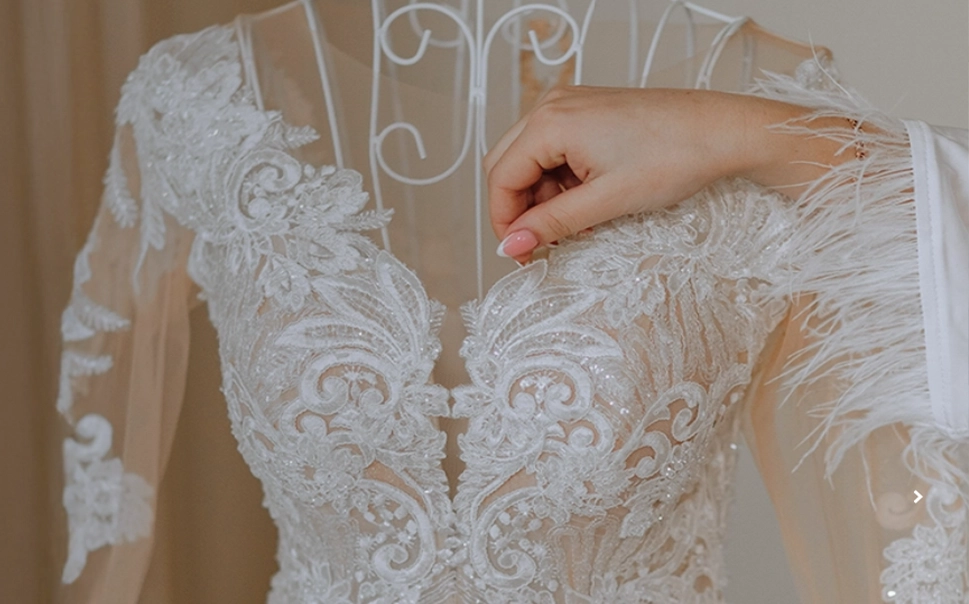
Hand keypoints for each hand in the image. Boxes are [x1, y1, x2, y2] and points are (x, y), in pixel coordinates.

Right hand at [483, 85, 844, 262]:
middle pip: (508, 166)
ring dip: (544, 198)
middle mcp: (553, 107)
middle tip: (544, 243)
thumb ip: (552, 224)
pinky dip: (562, 182)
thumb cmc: (675, 157)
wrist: (724, 132)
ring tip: (578, 225)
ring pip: (530, 161)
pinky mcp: (588, 113)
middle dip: (521, 209)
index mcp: (551, 122)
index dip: (504, 222)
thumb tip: (512, 246)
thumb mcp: (607, 201)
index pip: (500, 178)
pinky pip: (555, 152)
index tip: (520, 254)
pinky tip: (588, 203)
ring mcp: (571, 106)